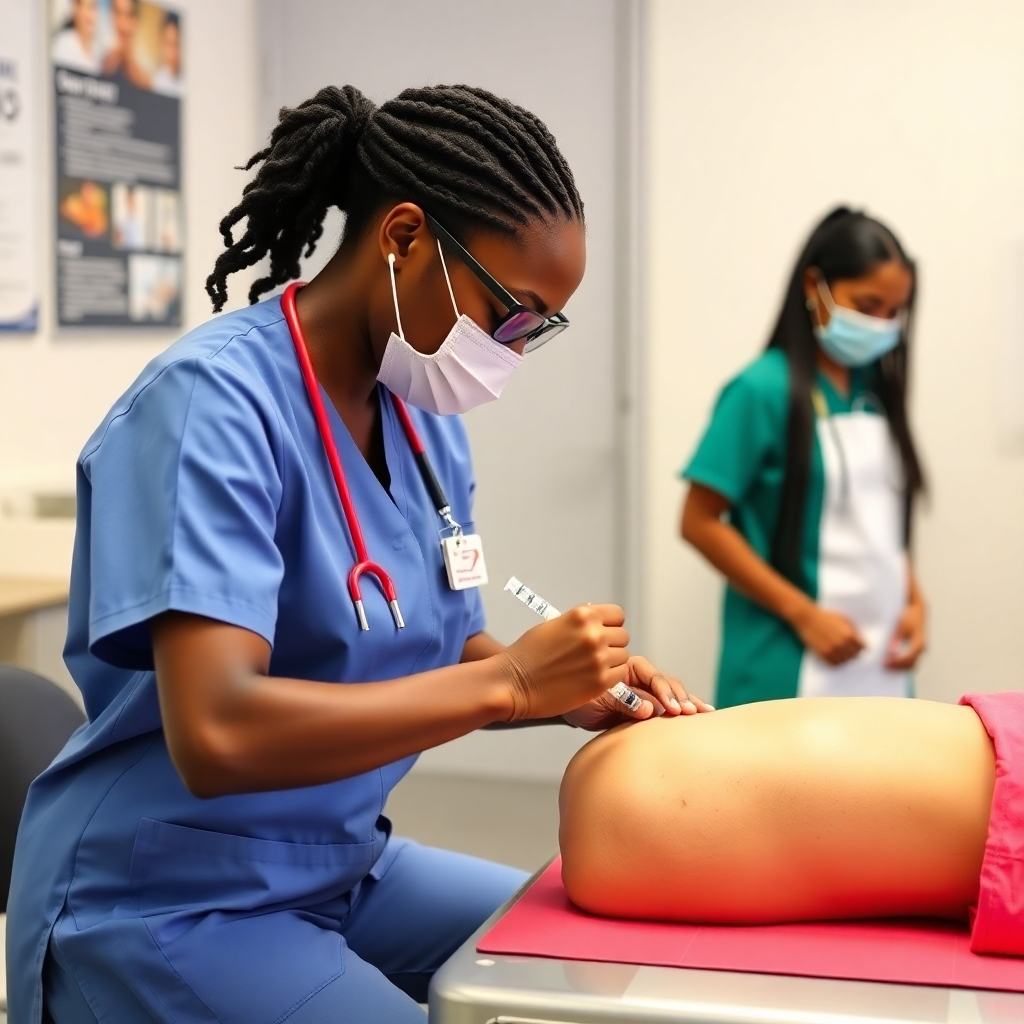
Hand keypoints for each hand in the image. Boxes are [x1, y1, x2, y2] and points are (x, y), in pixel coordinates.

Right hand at [497, 605, 629, 721]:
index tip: (603, 632)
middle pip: (623, 636)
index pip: (617, 615)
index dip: (611, 624)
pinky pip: (619, 675)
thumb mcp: (555, 624)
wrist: (513, 682)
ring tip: (591, 667)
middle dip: (611, 644)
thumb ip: (580, 622)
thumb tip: (599, 619)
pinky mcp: (600, 682)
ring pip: (623, 656)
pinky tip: (592, 678)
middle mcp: (594, 635)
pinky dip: (610, 677)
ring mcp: (599, 659)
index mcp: (583, 616)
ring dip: (612, 662)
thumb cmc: (528, 654)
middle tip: (594, 653)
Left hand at [562, 656, 714, 730]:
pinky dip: (681, 712)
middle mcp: (640, 679)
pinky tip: (698, 718)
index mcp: (628, 668)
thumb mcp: (598, 699)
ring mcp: (645, 693)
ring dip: (687, 703)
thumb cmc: (579, 697)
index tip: (673, 707)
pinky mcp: (645, 710)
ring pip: (671, 695)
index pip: (652, 677)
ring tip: (705, 712)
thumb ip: (624, 703)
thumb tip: (649, 710)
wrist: (567, 707)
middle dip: (680, 697)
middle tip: (691, 712)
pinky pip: (666, 709)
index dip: (664, 691)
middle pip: (667, 684)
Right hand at [791, 602, 864, 664]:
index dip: (860, 646)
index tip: (857, 646)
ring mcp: (832, 650)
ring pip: (844, 661)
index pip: (862, 648)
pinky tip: (834, 656)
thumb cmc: (825, 616)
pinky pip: (833, 664)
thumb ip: (853, 629)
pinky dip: (835, 662)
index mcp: (849, 635)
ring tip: (841, 653)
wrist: (807, 618)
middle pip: (854, 656)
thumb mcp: (843, 618)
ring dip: (844, 658)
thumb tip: (860, 640)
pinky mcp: (822, 654)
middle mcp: (842, 644)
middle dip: (853, 653)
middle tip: (849, 650)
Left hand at [885, 598, 926, 669]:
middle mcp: (922, 648)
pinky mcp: (916, 649)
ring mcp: (920, 649)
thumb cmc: (908, 616)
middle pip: (911, 665)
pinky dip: (901, 664)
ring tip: (885, 667)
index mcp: (919, 643)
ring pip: (911, 664)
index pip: (908, 658)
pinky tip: (890, 662)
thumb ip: (896, 639)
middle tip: (883, 668)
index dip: (896, 663)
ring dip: (899, 668)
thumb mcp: (901, 625)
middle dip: (897, 668)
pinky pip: (910, 660)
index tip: (885, 664)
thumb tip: (891, 652)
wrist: (917, 610)